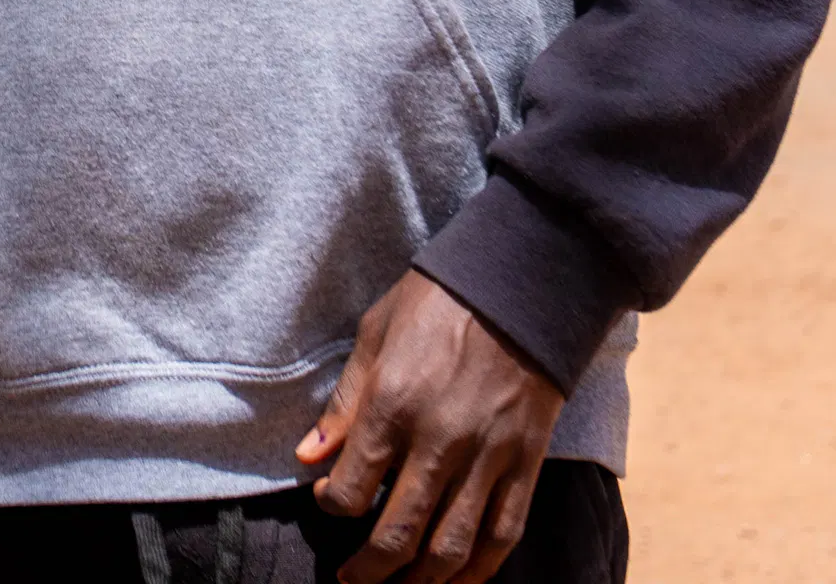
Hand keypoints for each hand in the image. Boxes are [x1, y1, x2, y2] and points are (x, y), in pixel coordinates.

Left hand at [296, 272, 563, 583]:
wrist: (521, 283)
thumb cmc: (439, 302)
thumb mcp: (375, 334)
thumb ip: (344, 403)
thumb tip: (309, 456)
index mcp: (394, 405)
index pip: (350, 489)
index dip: (330, 504)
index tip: (329, 499)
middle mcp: (439, 441)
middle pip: (397, 535)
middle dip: (369, 569)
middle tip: (354, 579)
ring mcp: (488, 458)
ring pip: (451, 548)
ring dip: (420, 580)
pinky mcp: (526, 465)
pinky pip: (503, 536)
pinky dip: (479, 569)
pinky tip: (456, 578)